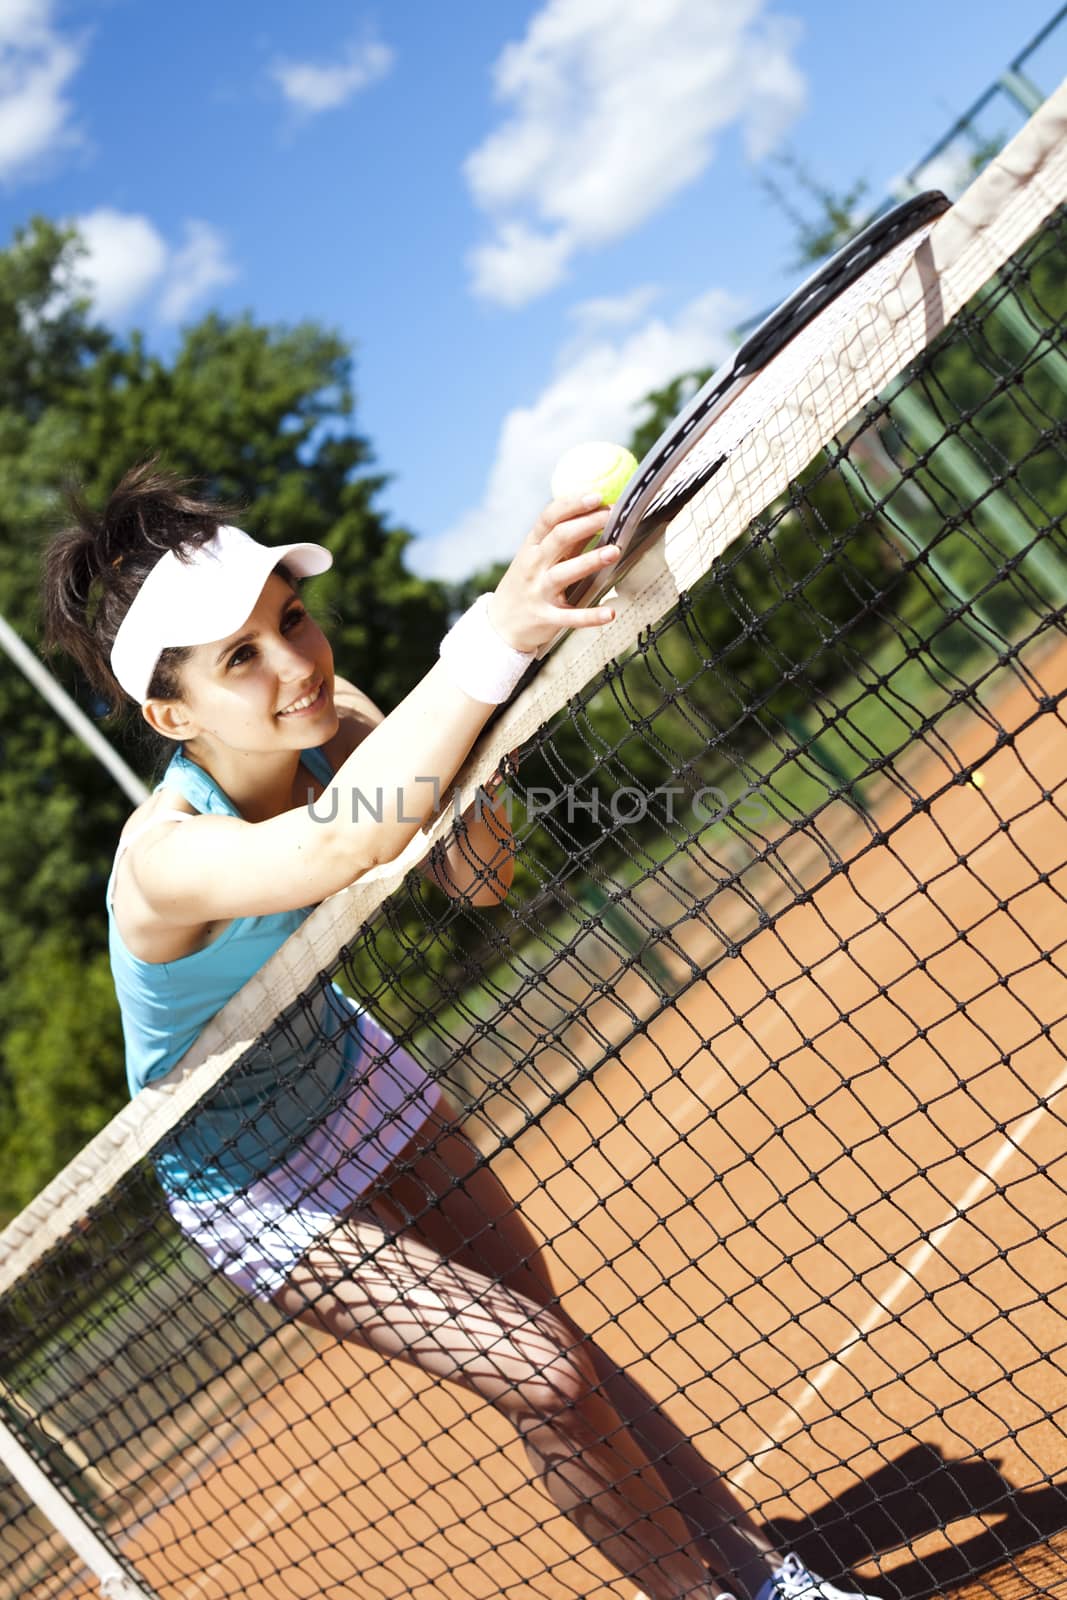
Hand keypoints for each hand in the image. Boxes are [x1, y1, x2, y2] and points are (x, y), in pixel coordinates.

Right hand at [487, 494, 621, 653]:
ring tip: (614, 551)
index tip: (596, 496)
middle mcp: (534, 566)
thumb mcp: (537, 558)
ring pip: (564, 573)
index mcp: (532, 547)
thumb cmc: (526, 585)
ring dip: (590, 561)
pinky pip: (570, 617)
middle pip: (559, 538)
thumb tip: (595, 514)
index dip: (572, 505)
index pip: (549, 518)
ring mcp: (539, 592)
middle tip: (611, 516)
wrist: (500, 625)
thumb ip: (564, 540)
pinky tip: (609, 612)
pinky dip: (590, 616)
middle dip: (586, 524)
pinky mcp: (546, 618)